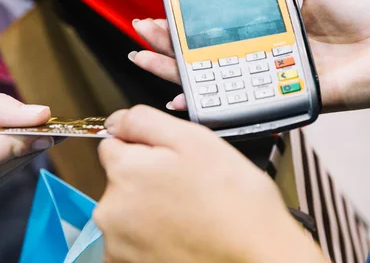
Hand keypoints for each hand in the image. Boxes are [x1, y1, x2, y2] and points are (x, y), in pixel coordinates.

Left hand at [94, 106, 326, 262]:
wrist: (257, 256)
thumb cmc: (233, 202)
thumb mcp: (194, 139)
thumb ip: (144, 122)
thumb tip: (115, 121)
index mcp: (124, 171)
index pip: (113, 146)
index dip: (144, 149)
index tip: (169, 162)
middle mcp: (111, 210)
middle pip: (119, 181)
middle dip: (145, 180)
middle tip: (185, 188)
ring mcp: (118, 243)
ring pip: (126, 212)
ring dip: (148, 211)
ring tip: (187, 214)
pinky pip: (132, 241)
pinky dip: (151, 239)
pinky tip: (180, 235)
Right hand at [129, 0, 369, 111]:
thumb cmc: (365, 14)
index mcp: (265, 28)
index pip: (213, 26)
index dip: (184, 21)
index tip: (159, 12)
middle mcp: (259, 54)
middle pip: (202, 53)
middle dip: (165, 44)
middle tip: (138, 34)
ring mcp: (266, 78)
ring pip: (210, 78)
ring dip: (172, 72)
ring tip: (142, 59)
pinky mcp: (280, 98)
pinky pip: (236, 105)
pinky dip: (208, 107)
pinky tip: (180, 102)